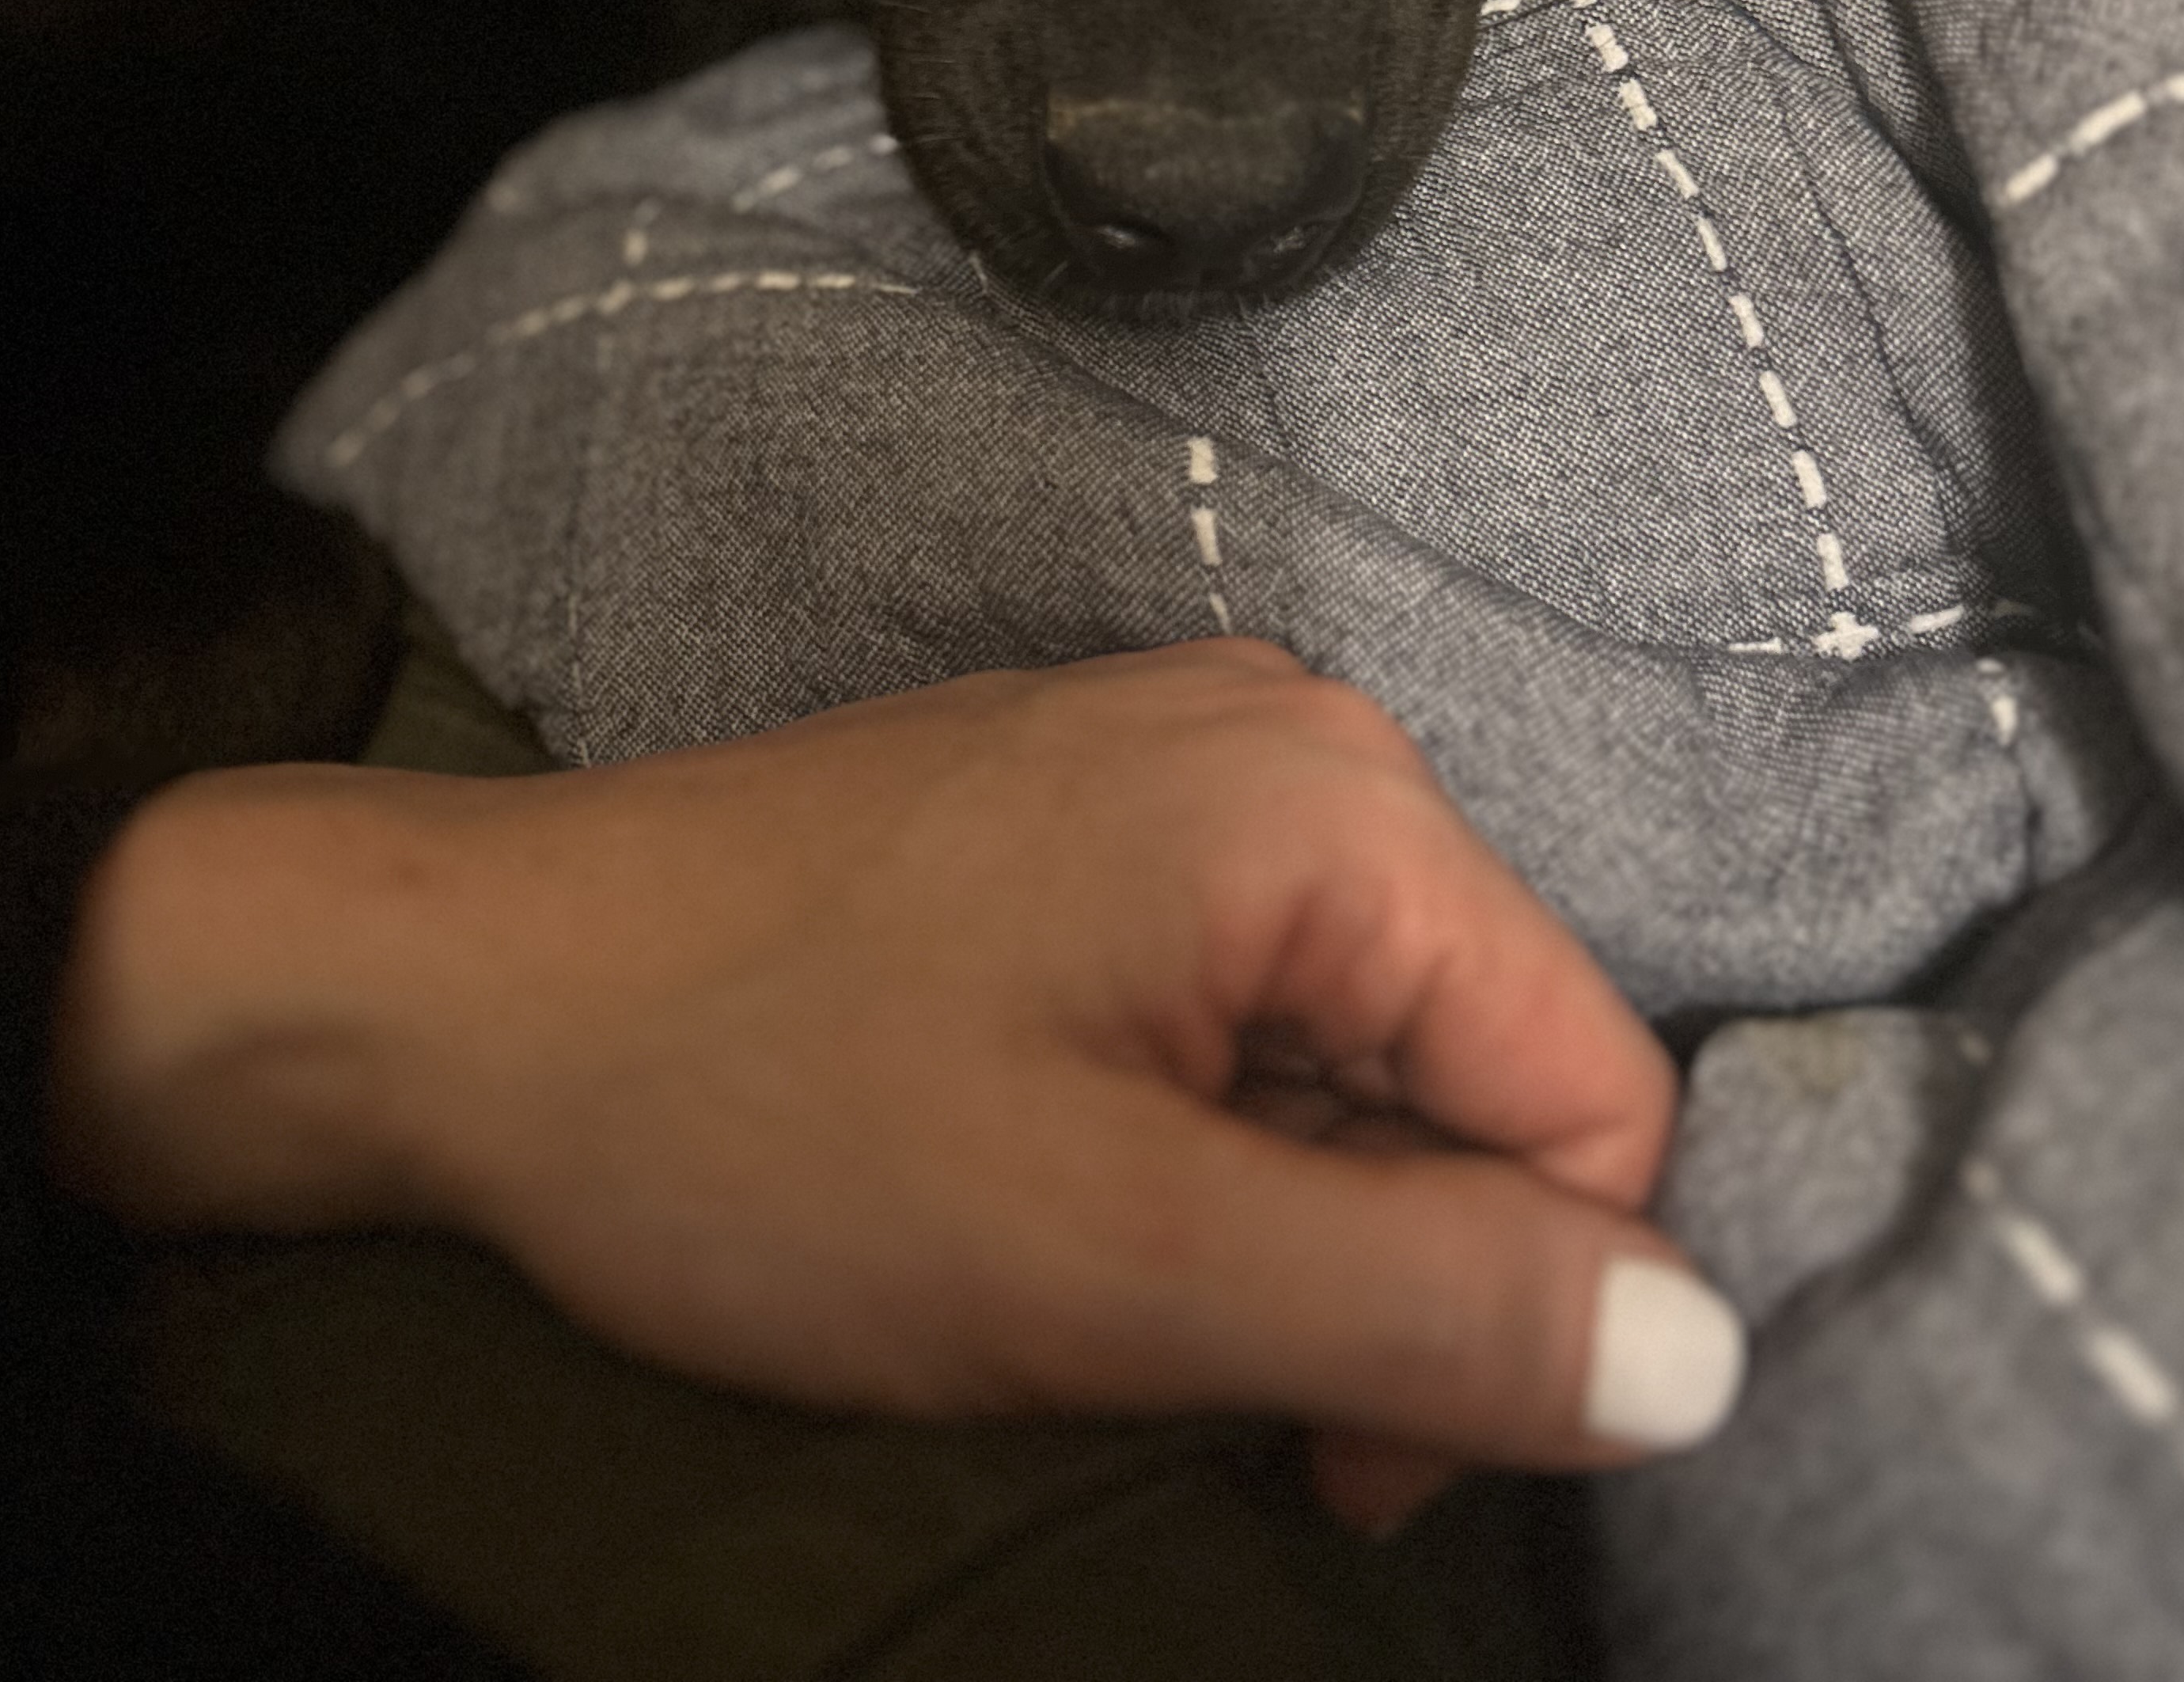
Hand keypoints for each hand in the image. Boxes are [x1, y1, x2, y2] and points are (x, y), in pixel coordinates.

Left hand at [52, 642, 1740, 1528]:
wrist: (474, 996)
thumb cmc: (770, 1121)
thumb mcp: (1115, 1261)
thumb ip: (1428, 1308)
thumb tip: (1709, 1361)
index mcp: (1330, 803)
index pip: (1591, 1096)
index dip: (1514, 1316)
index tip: (1336, 1444)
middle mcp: (1290, 739)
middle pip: (1487, 1059)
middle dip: (1394, 1264)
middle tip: (1203, 1379)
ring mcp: (1181, 760)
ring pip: (1369, 1043)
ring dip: (1292, 1211)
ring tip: (1104, 1279)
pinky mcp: (1097, 811)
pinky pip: (1254, 990)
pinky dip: (1213, 1131)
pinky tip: (1072, 1181)